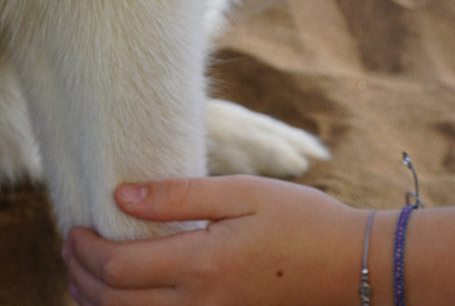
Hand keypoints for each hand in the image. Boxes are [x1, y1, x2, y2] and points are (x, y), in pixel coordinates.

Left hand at [63, 176, 366, 305]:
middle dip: (81, 278)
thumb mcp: (245, 191)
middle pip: (114, 305)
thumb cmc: (301, 219)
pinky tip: (127, 300)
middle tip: (71, 248)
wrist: (351, 265)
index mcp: (202, 263)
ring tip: (85, 276)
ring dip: (97, 304)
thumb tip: (122, 194)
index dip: (85, 250)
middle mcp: (200, 304)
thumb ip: (181, 195)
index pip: (118, 268)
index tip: (75, 226)